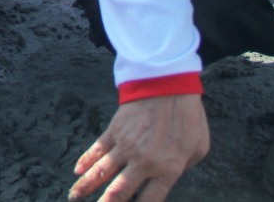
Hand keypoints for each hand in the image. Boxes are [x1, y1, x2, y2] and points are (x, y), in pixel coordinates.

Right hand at [69, 95, 208, 201]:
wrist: (169, 84)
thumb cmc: (188, 115)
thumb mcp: (199, 147)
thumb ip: (185, 166)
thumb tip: (174, 173)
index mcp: (167, 170)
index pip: (149, 201)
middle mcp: (143, 163)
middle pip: (118, 192)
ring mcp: (125, 146)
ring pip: (101, 173)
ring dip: (86, 186)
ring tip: (74, 196)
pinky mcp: (115, 131)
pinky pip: (97, 149)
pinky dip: (85, 161)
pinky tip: (77, 171)